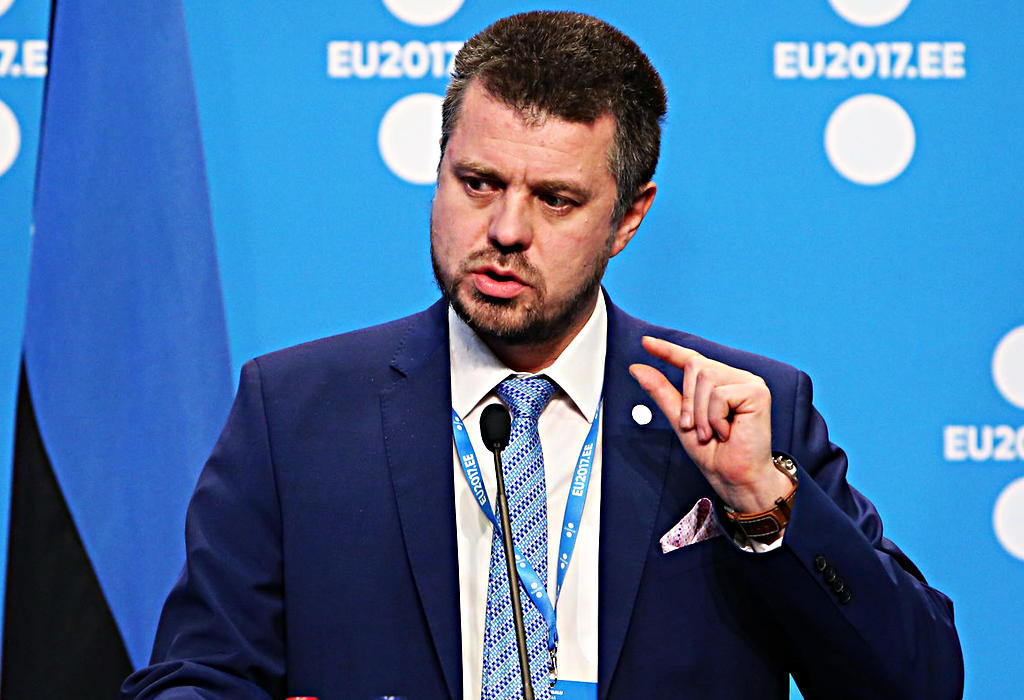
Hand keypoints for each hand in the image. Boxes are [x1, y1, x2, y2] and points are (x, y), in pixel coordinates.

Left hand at [629, 336, 790, 512]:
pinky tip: (728, 432)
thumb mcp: (680, 419)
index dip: (668, 350)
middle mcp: (736, 377)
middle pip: (696, 366)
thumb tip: (637, 368)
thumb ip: (662, 392)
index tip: (646, 342)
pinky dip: (714, 419)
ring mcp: (749, 382)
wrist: (735, 477)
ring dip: (701, 414)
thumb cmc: (714, 453)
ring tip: (713, 433)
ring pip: (706, 379)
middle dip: (688, 401)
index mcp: (720, 382)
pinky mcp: (757, 392)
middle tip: (696, 428)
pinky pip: (719, 395)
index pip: (691, 359)